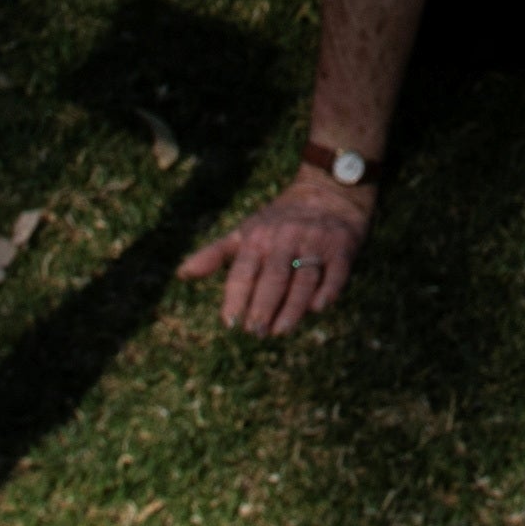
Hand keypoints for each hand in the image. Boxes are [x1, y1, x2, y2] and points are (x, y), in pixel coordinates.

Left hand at [185, 173, 373, 334]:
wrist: (329, 193)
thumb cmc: (279, 220)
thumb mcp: (245, 231)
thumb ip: (215, 254)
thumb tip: (182, 274)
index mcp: (259, 237)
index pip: (244, 271)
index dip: (237, 296)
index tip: (230, 322)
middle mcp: (286, 239)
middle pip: (274, 277)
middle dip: (263, 305)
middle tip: (255, 332)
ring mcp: (316, 242)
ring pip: (303, 278)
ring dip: (292, 306)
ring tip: (280, 331)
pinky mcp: (342, 247)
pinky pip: (336, 271)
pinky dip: (328, 289)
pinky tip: (318, 308)